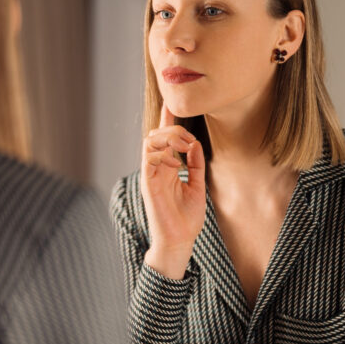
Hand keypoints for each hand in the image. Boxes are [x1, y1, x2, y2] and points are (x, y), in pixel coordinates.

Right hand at [140, 103, 205, 278]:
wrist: (179, 241)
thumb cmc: (186, 218)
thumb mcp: (197, 186)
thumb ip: (195, 164)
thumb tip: (194, 143)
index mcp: (166, 167)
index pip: (164, 137)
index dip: (167, 118)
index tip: (172, 101)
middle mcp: (156, 168)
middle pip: (156, 133)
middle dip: (173, 127)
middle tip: (189, 138)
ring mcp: (150, 174)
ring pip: (150, 141)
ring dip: (168, 137)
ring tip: (184, 146)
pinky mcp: (147, 183)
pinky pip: (149, 158)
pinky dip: (163, 153)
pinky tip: (176, 162)